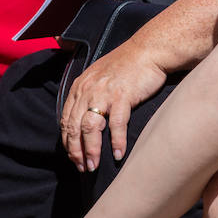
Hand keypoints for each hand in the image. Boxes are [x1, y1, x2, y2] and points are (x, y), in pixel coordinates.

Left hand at [58, 39, 168, 171]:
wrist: (150, 49)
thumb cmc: (129, 64)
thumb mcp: (100, 75)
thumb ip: (90, 94)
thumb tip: (87, 118)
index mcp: (80, 86)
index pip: (66, 120)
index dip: (68, 142)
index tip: (74, 157)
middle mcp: (88, 90)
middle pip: (74, 127)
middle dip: (76, 151)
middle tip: (83, 167)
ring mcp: (104, 93)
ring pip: (90, 128)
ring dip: (91, 150)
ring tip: (94, 166)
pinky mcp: (122, 95)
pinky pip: (116, 124)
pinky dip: (116, 141)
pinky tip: (118, 154)